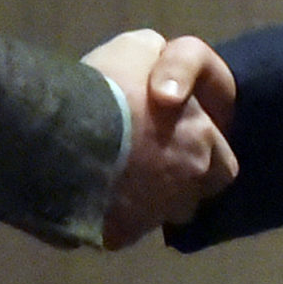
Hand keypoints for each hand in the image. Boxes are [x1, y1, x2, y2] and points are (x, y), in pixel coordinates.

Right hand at [82, 29, 239, 248]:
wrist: (60, 131)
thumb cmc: (107, 85)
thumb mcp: (139, 48)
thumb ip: (163, 66)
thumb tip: (164, 81)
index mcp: (200, 139)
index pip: (223, 163)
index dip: (201, 153)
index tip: (176, 143)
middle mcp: (186, 181)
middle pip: (195, 197)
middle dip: (180, 186)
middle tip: (149, 167)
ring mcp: (153, 214)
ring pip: (159, 216)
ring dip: (148, 203)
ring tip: (120, 183)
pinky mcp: (119, 235)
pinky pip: (122, 230)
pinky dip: (113, 217)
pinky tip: (95, 198)